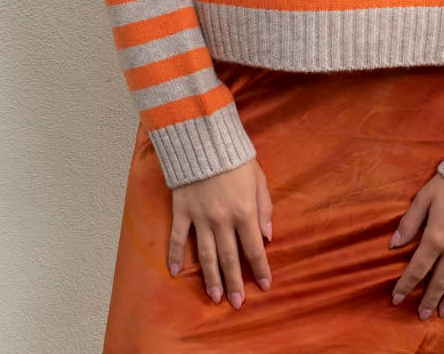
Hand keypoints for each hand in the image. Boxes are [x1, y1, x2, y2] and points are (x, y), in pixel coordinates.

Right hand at [167, 157, 272, 308]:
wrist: (205, 139)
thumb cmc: (236, 157)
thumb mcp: (259, 178)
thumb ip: (265, 208)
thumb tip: (269, 237)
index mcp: (245, 211)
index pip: (254, 248)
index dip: (260, 269)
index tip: (264, 285)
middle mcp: (223, 220)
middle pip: (230, 259)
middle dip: (235, 283)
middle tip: (237, 303)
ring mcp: (200, 217)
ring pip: (206, 255)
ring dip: (211, 278)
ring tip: (214, 297)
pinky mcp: (182, 211)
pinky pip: (177, 238)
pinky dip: (174, 256)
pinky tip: (175, 273)